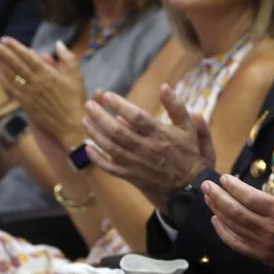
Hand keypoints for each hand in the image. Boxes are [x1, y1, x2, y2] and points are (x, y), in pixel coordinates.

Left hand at [0, 38, 88, 147]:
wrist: (70, 124)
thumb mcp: (76, 75)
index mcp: (47, 73)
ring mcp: (29, 93)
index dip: (15, 47)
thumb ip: (67, 57)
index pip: (27, 57)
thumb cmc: (75, 99)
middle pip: (15, 64)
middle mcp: (35, 82)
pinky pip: (12, 89)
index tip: (4, 39)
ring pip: (10, 75)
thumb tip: (58, 44)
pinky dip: (2, 78)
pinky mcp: (26, 104)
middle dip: (1, 52)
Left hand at [82, 87, 215, 207]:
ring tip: (84, 120)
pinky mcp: (131, 176)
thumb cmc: (188, 154)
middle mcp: (146, 149)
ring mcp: (136, 164)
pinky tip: (87, 148)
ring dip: (95, 134)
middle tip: (89, 105)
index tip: (107, 96)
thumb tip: (164, 87)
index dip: (120, 106)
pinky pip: (110, 168)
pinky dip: (97, 159)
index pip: (137, 117)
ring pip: (111, 148)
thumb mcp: (189, 128)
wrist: (188, 186)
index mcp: (159, 135)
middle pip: (118, 132)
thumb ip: (177, 107)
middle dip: (101, 117)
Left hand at [202, 162, 273, 270]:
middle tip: (206, 185)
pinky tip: (215, 220)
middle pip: (236, 211)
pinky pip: (236, 244)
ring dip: (218, 210)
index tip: (224, 178)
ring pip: (233, 226)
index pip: (250, 197)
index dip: (234, 187)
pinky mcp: (260, 255)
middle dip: (218, 196)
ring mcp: (262, 243)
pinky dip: (223, 232)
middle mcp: (269, 228)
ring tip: (208, 197)